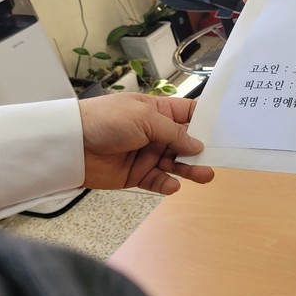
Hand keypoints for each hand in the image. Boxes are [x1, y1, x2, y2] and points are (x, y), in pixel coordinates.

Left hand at [79, 93, 213, 194]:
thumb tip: (197, 144)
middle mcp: (155, 132)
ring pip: (176, 163)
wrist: (71, 145)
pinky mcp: (136, 174)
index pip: (188, 115)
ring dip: (190, 169)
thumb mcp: (145, 118)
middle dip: (201, 151)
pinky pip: (158, 181)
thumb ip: (173, 132)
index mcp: (158, 111)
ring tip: (204, 175)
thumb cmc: (105, 120)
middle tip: (216, 159)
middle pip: (186, 142)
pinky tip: (172, 185)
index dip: (206, 122)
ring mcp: (146, 154)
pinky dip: (167, 184)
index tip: (225, 130)